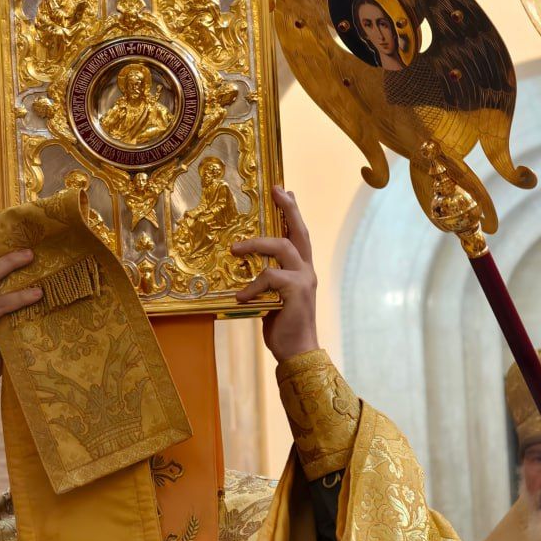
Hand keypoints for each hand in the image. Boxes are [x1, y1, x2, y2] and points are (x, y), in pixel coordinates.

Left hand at [231, 187, 318, 362]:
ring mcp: (303, 279)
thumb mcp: (272, 296)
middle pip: (299, 231)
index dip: (291, 211)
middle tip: (276, 190)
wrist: (297, 351)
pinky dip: (252, 285)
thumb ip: (267, 278)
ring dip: (255, 244)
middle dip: (287, 208)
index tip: (284, 189)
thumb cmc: (282, 324)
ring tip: (235, 249)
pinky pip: (270, 277)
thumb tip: (245, 263)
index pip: (298, 233)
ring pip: (281, 247)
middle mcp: (306, 270)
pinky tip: (241, 297)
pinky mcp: (296, 292)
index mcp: (301, 269)